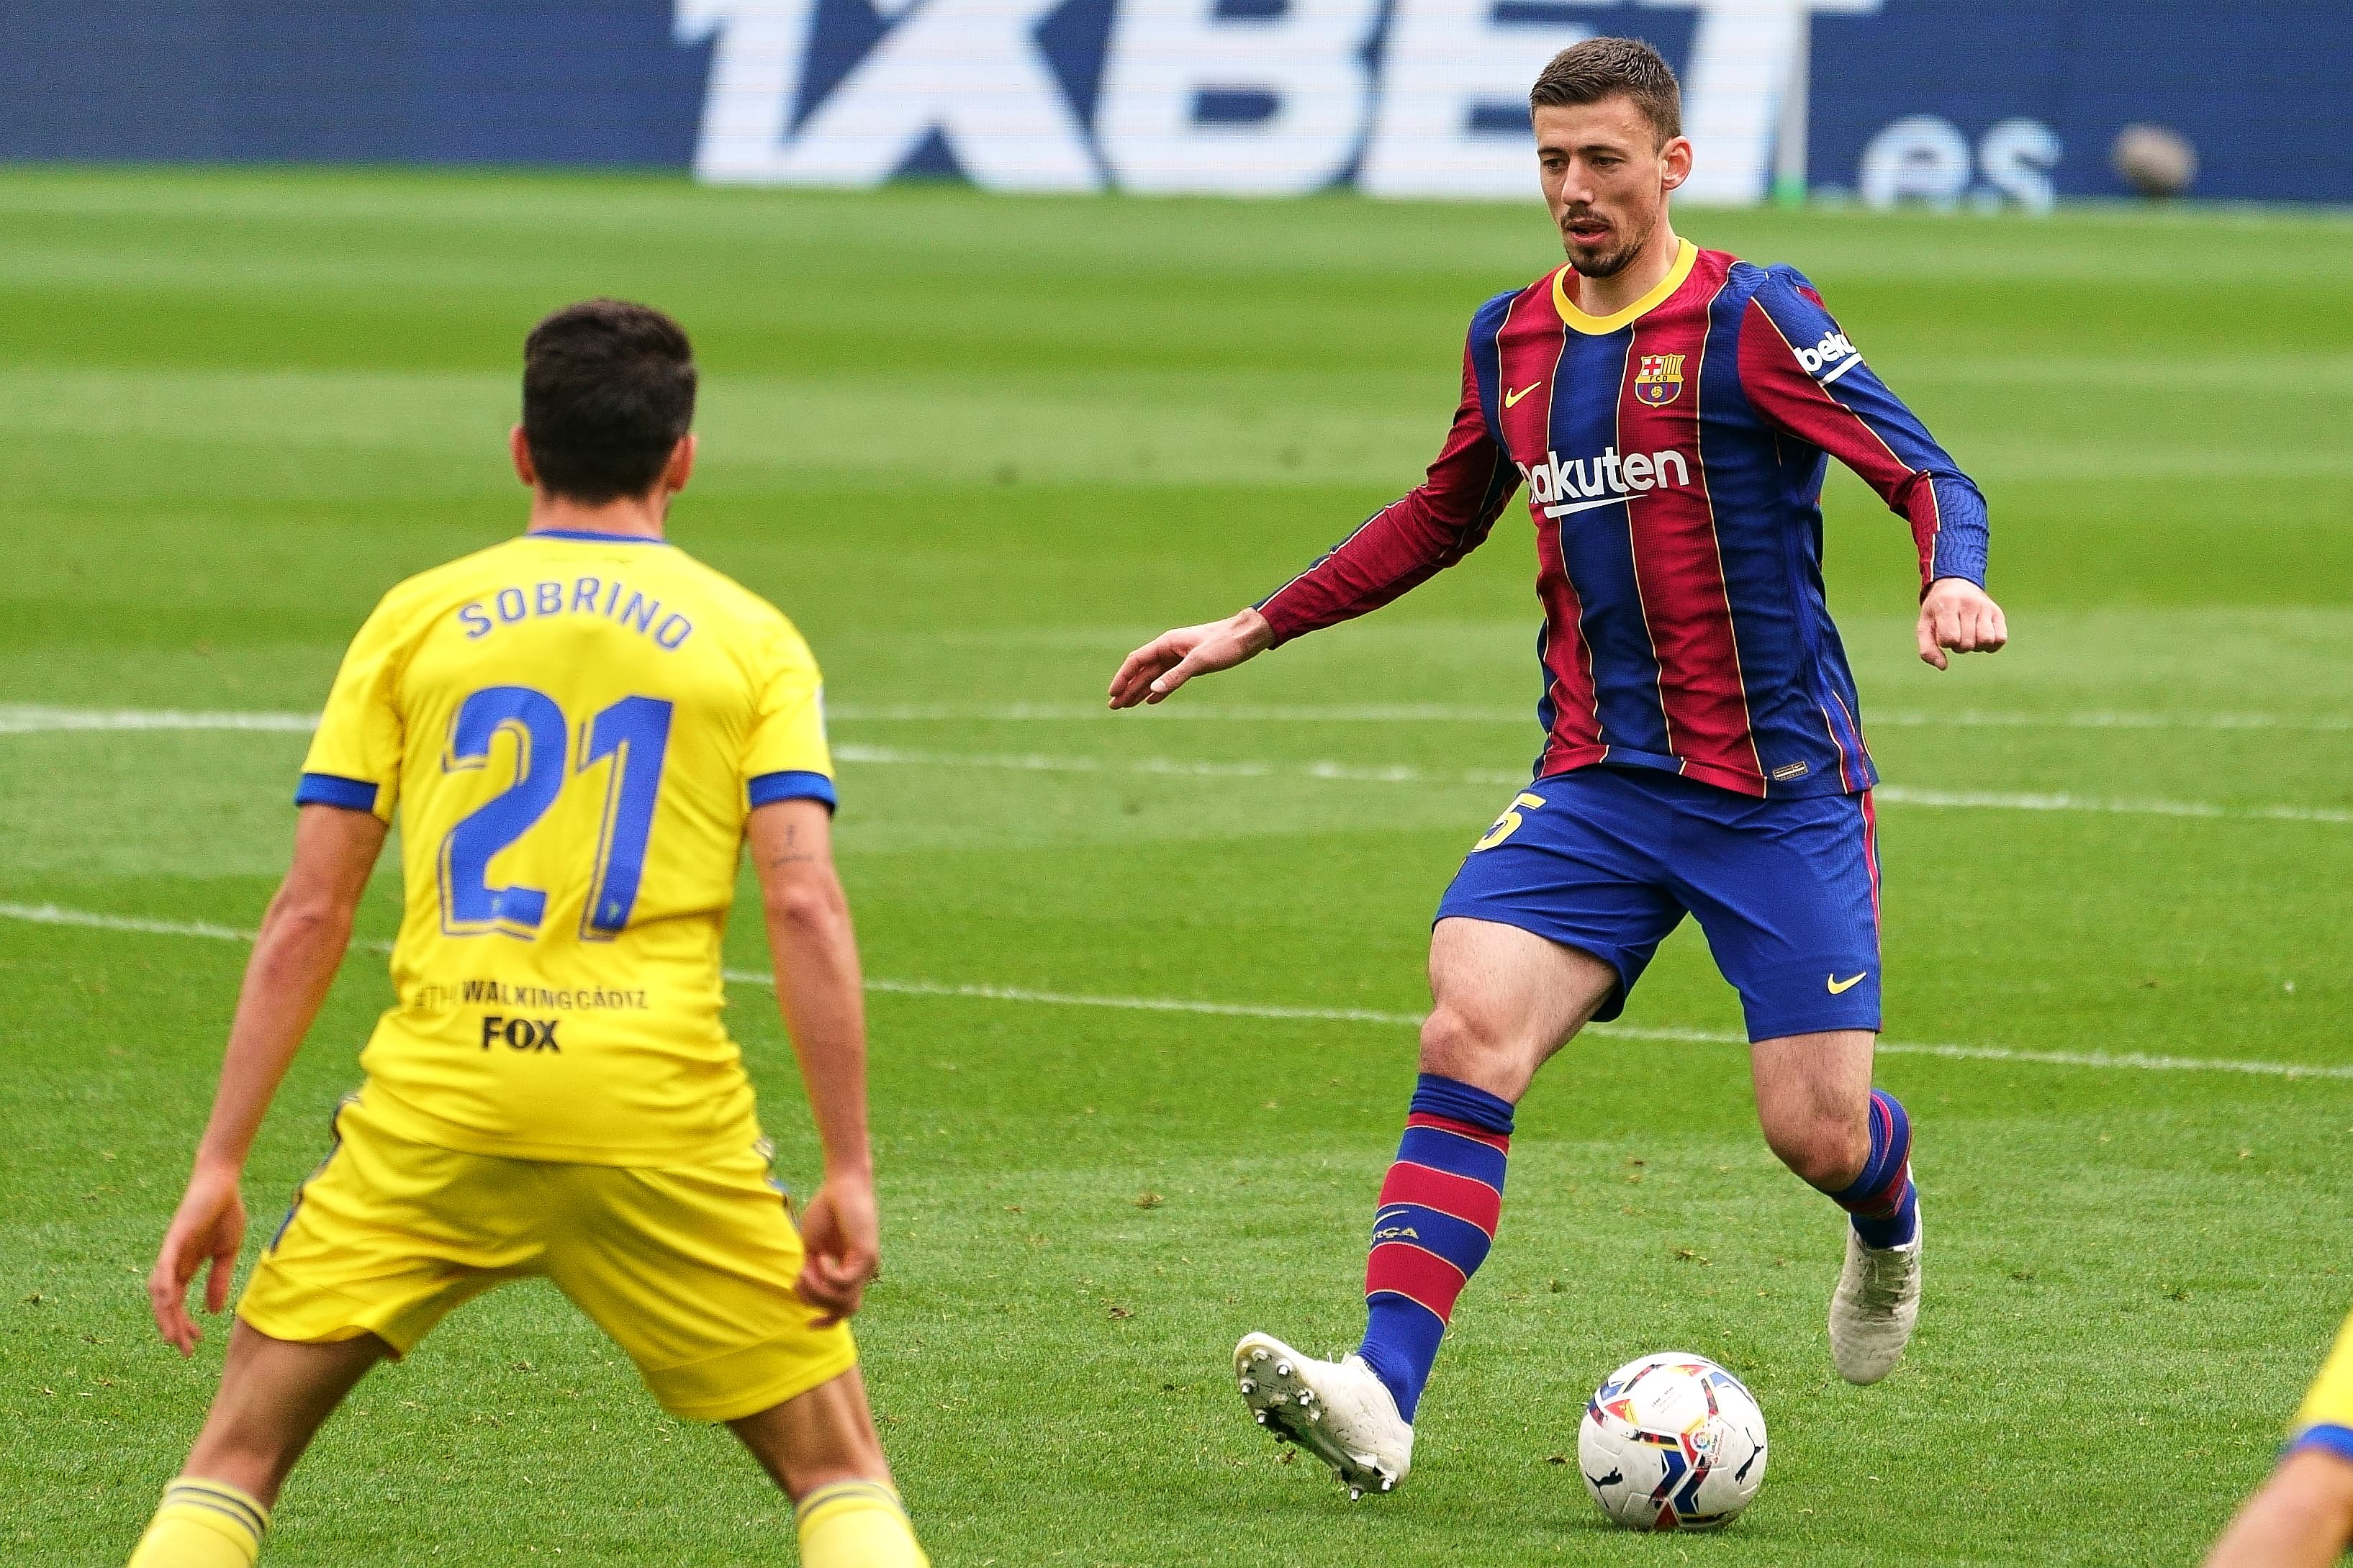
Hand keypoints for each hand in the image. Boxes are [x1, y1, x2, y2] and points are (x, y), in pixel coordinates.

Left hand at [148, 1160, 245, 1355]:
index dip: (183, 1325)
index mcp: (185, 1268)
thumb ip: (219, 1280)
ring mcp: (171, 1253)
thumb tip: (214, 1311)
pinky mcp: (174, 1239)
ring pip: (160, 1292)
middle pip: (165, 1305)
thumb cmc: (224, 1213)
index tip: (193, 1345)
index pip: (177, 1305)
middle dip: (173, 1328)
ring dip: (165, 1315)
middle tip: (184, 1351)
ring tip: (174, 1337)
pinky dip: (163, 1286)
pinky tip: (168, 1303)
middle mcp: (172, 1265)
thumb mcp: (226, 1253)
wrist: (222, 1182)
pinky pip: (164, 1267)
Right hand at [794, 1171, 879, 1327]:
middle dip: (815, 1302)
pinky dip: (828, 1275)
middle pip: (843, 1310)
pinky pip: (845, 1282)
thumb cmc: (827, 1211)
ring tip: (807, 1266)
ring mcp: (866, 1265)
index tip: (808, 1326)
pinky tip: (821, 1256)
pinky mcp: (867, 1255)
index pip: (845, 1309)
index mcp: (849, 1272)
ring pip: (843, 1300)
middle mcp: (861, 1273)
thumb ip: (810, 1271)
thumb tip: (803, 1292)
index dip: (828, 1322)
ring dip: (818, 1288)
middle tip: (801, 1277)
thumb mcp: (812, 1247)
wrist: (843, 1184)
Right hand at [1107, 608, 1274, 708]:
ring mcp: (1180, 657)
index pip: (1137, 660)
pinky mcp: (1191, 665)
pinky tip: (1151, 700)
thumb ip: (1176, 676)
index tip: (1113, 693)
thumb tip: (1153, 691)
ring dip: (1140, 691)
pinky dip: (1159, 690)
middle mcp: (1170, 649)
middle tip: (1114, 707)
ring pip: (1154, 677)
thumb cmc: (1225, 643)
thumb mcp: (1200, 661)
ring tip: (1126, 706)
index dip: (1123, 677)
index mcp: (1167, 643)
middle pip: (1142, 671)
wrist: (1248, 636)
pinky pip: (1168, 679)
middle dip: (1127, 689)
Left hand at [1916, 578, 2007, 669]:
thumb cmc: (1937, 609)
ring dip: (1976, 646)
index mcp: (1947, 604)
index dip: (1945, 642)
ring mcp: (1985, 607)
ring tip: (1969, 636)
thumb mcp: (1925, 625)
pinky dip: (1991, 645)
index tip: (1942, 634)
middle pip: (1967, 643)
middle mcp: (1969, 604)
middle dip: (1959, 646)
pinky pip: (2001, 639)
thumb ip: (1927, 649)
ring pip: (1986, 641)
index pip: (1950, 638)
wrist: (1955, 583)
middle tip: (1956, 634)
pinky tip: (1981, 638)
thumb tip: (1943, 666)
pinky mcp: (1997, 612)